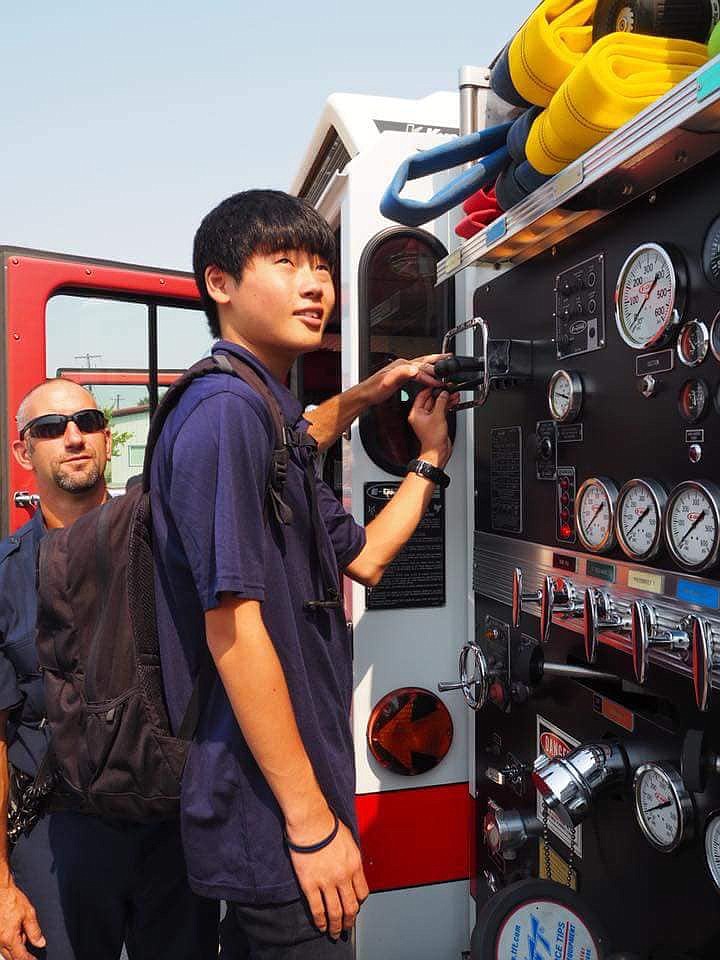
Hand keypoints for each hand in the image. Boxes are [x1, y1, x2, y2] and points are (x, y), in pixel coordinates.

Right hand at [0, 878, 44, 959]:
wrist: (0, 890)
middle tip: (30, 955)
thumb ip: (34, 931)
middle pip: (11, 957)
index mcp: (9, 938)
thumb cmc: (12, 899)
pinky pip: (1, 944)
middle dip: (21, 957)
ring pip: (5, 951)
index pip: (20, 957)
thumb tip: (40, 943)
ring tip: (23, 937)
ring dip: (14, 949)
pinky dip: (8, 943)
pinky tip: (15, 933)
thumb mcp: (28, 914)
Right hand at [287, 815, 368, 938]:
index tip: (355, 906)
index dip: (359, 903)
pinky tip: (320, 926)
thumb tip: (350, 867)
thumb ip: (351, 857)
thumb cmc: (327, 824)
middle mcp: (343, 876)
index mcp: (355, 864)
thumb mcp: (349, 840)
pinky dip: (320, 921)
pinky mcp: (310, 884)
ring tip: (334, 933)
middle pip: (351, 907)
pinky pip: (317, 909)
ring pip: (335, 912)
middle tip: (347, 927)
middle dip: (350, 921)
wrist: (311, 821)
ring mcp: (327, 882)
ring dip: (336, 926)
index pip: (362, 893)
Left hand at [364, 354, 448, 405]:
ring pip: (422, 363)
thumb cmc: (374, 389)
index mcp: (402, 366)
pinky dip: (427, 369)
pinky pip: (419, 369)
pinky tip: (429, 372)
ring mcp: (403, 369)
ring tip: (445, 358)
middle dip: (438, 360)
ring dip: (434, 361)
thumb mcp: (388, 382)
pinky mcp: (402, 374)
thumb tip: (415, 369)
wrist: (366, 394)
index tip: (441, 383)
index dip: (432, 377)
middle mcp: (403, 365)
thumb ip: (402, 374)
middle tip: (450, 358)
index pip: (422, 370)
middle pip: (425, 361)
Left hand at [408, 388, 451, 468]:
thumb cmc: (433, 439)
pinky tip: (454, 401)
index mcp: (416, 413)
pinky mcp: (436, 422)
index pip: (422, 396)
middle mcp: (421, 415)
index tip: (438, 384)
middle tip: (449, 389)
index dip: (430, 389)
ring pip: (437, 405)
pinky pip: (441, 410)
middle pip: (431, 399)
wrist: (437, 451)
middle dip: (441, 394)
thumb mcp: (437, 416)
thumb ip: (440, 402)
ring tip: (454, 394)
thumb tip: (443, 393)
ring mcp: (429, 419)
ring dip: (446, 399)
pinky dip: (447, 406)